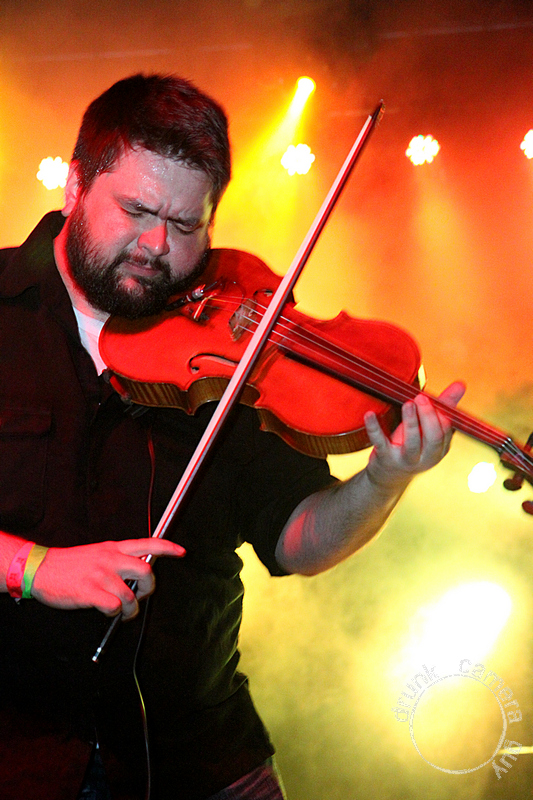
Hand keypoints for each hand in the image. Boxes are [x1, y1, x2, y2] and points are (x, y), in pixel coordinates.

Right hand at [31, 538, 184, 618]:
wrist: (40, 569)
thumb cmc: (69, 565)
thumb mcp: (97, 553)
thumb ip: (118, 559)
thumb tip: (138, 574)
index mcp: (113, 548)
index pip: (147, 543)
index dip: (167, 548)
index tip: (181, 552)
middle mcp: (110, 559)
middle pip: (146, 570)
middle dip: (149, 588)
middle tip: (140, 595)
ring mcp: (100, 575)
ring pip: (131, 595)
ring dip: (131, 609)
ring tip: (122, 611)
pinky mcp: (89, 592)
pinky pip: (114, 606)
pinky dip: (115, 613)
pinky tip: (107, 611)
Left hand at [364, 381, 465, 488]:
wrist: (389, 477)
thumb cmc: (411, 446)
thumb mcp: (427, 429)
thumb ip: (443, 407)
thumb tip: (461, 384)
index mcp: (439, 449)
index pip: (445, 431)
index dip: (440, 413)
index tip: (432, 397)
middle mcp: (426, 457)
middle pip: (433, 438)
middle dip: (429, 416)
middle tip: (421, 398)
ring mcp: (405, 459)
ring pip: (412, 442)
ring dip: (410, 421)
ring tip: (408, 403)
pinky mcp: (385, 458)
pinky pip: (380, 442)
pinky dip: (374, 427)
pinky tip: (369, 414)